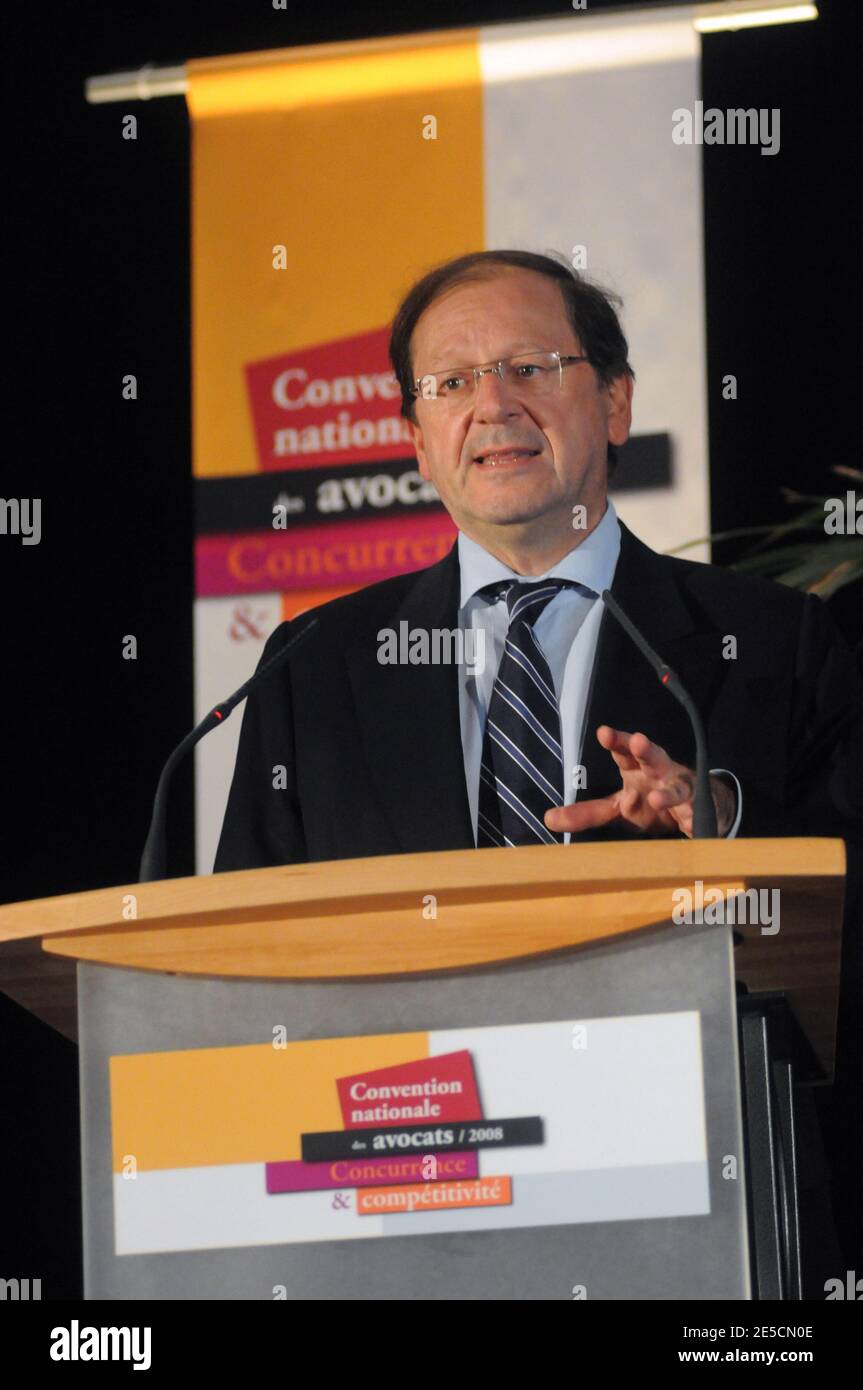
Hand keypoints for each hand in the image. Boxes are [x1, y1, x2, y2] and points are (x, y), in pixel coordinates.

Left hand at [544, 725, 735, 838]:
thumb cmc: (648, 802)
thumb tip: (548, 818)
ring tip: (656, 801)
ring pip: (676, 787)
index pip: (623, 753)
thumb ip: (585, 813)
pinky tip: (689, 824)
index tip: (603, 732)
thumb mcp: (616, 808)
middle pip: (652, 756)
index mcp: (635, 769)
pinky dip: (692, 820)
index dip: (616, 742)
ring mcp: (679, 789)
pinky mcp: (697, 809)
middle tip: (637, 742)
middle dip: (644, 749)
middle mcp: (658, 773)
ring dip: (667, 793)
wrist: (694, 809)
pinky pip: (695, 816)